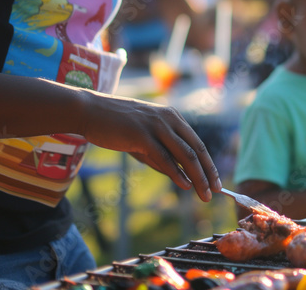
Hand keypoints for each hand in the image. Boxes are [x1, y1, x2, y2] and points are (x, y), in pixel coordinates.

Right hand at [80, 93, 220, 200]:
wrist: (89, 111)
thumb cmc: (115, 126)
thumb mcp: (143, 139)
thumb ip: (160, 155)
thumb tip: (179, 176)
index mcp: (172, 117)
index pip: (197, 143)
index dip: (209, 163)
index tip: (215, 180)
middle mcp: (168, 119)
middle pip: (196, 149)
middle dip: (208, 173)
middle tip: (216, 191)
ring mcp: (156, 126)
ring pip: (185, 155)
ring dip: (198, 177)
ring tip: (204, 194)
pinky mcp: (142, 135)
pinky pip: (164, 157)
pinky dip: (177, 173)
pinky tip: (186, 186)